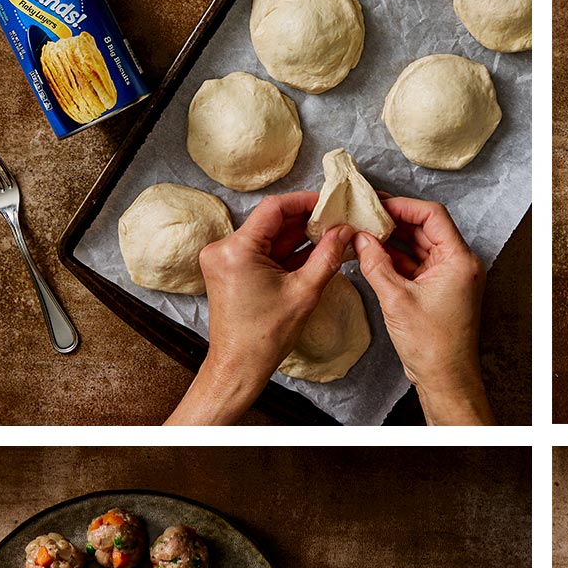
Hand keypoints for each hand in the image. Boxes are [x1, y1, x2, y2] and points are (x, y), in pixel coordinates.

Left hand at [166, 194, 350, 423]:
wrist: (239, 365)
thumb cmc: (265, 337)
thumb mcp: (304, 293)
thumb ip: (326, 257)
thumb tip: (344, 232)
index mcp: (236, 250)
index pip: (274, 209)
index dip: (303, 201)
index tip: (327, 201)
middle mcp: (223, 249)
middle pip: (270, 221)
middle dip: (304, 220)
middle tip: (334, 219)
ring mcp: (224, 259)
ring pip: (268, 236)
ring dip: (296, 236)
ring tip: (329, 234)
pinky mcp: (230, 270)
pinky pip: (261, 251)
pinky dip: (285, 251)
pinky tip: (311, 250)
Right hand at [354, 197, 493, 424]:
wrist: (445, 378)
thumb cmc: (431, 344)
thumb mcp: (396, 300)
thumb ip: (376, 264)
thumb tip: (360, 239)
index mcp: (459, 260)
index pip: (432, 215)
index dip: (403, 206)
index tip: (377, 204)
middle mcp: (459, 264)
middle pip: (425, 229)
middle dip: (394, 222)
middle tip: (364, 215)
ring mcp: (450, 277)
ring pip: (419, 247)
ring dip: (393, 241)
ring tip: (364, 233)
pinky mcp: (439, 290)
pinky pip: (417, 265)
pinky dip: (396, 260)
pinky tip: (372, 256)